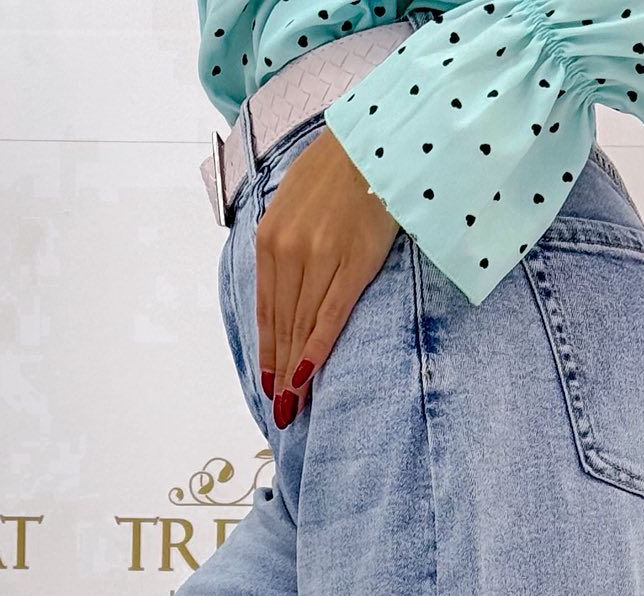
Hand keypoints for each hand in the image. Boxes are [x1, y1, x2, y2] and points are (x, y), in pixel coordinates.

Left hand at [256, 125, 398, 427]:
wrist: (377, 137)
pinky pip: (329, 315)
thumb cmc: (339, 169)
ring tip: (294, 404)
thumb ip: (285, 246)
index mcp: (270, 239)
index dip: (267, 352)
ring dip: (296, 369)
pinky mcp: (352, 262)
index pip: (266, 309)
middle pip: (282, 324)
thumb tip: (285, 293)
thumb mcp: (295, 203)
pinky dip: (316, 348)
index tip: (268, 384)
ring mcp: (318, 257)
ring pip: (301, 325)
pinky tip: (307, 375)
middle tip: (281, 409)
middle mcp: (288, 250)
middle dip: (280, 372)